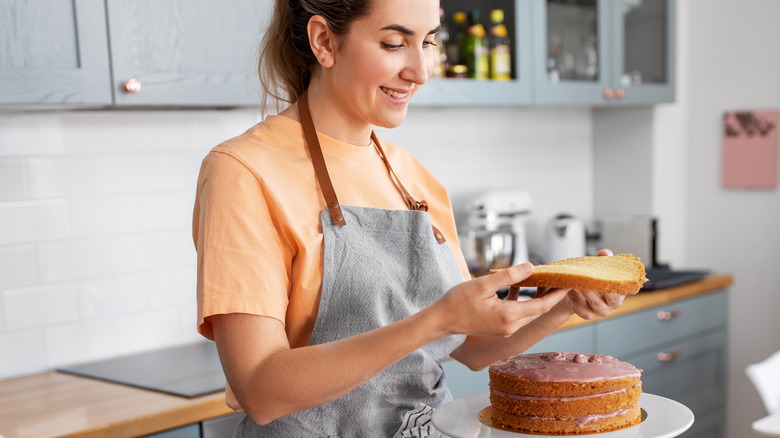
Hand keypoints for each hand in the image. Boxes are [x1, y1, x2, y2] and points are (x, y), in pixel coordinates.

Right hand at [430, 263, 570, 337]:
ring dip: (536, 297)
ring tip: (544, 279)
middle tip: (560, 278)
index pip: (542, 305)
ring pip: (528, 312)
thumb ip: (509, 276)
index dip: (557, 294)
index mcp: (508, 316)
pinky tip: (519, 286)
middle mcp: (510, 326)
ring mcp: (505, 330)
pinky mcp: (499, 328)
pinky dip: (522, 300)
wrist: (441, 321)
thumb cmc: (457, 302)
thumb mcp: (483, 284)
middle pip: (538, 309)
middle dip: (550, 294)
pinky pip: (517, 314)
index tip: (569, 283)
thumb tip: (531, 267)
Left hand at [536, 249, 636, 319]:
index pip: (632, 289)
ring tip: (578, 283)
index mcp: (620, 289)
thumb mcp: (597, 265)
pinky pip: (583, 310)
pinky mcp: (589, 314)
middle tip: (593, 278)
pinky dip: (576, 300)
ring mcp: (602, 310)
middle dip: (604, 288)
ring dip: (587, 293)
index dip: (632, 287)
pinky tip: (570, 291)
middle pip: (614, 298)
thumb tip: (604, 253)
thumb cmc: (591, 277)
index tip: (627, 281)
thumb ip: (603, 258)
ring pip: (597, 304)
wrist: (574, 291)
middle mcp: (614, 302)